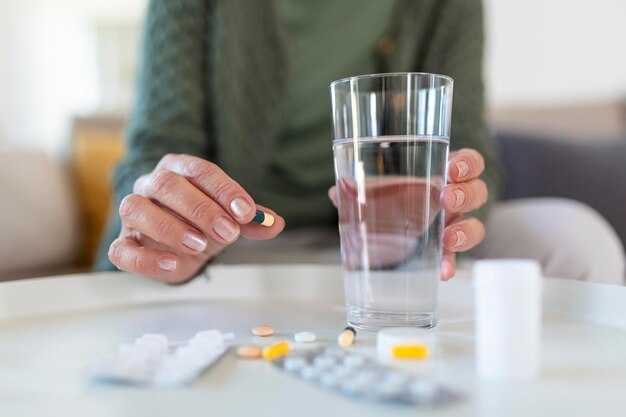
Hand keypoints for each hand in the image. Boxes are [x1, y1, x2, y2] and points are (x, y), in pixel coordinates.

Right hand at [108, 154, 284, 282]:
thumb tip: (274, 222)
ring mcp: (133, 214)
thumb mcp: (231, 220)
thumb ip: (251, 220)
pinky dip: (146, 258)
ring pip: (136, 208)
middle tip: (228, 232)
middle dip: (200, 209)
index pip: (199, 171)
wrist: (180, 251)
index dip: (223, 190)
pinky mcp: (124, 244)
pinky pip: (122, 249)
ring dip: (171, 227)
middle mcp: (151, 185)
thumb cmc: (204, 225)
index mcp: (179, 170)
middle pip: (167, 185)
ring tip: (201, 245)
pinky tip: (172, 263)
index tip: (246, 212)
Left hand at [327, 148, 487, 278]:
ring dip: (465, 231)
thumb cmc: (391, 201)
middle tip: (445, 198)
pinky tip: (443, 271)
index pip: (467, 163)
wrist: (387, 233)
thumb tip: (337, 191)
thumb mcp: (376, 191)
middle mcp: (454, 200)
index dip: (467, 164)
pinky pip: (455, 258)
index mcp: (442, 176)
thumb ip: (360, 189)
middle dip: (466, 194)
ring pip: (475, 226)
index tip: (452, 169)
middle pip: (477, 192)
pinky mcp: (445, 253)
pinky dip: (450, 264)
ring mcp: (453, 227)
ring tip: (448, 238)